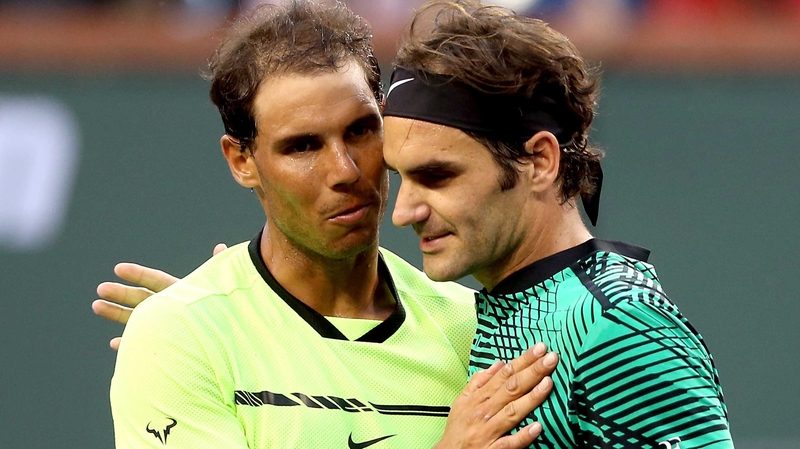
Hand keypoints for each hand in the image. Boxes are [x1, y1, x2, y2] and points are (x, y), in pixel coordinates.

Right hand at [93, 243, 227, 349]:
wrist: (229, 345)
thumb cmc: (226, 314)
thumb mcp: (218, 291)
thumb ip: (217, 270)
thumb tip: (221, 247)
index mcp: (181, 292)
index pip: (156, 280)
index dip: (138, 274)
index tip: (119, 269)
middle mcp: (170, 309)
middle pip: (141, 298)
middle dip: (121, 293)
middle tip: (101, 289)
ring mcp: (165, 327)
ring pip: (136, 319)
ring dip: (116, 313)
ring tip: (96, 306)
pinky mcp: (164, 347)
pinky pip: (143, 345)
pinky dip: (129, 344)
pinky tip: (116, 344)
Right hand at [434, 342, 558, 448]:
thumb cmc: (457, 428)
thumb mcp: (462, 401)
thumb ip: (479, 381)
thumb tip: (498, 363)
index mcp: (478, 398)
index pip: (504, 375)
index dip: (522, 361)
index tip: (539, 348)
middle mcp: (484, 411)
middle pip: (511, 388)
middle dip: (532, 371)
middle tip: (551, 358)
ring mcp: (489, 431)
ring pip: (512, 411)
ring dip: (531, 397)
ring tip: (548, 383)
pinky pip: (510, 442)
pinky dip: (523, 435)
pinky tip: (537, 427)